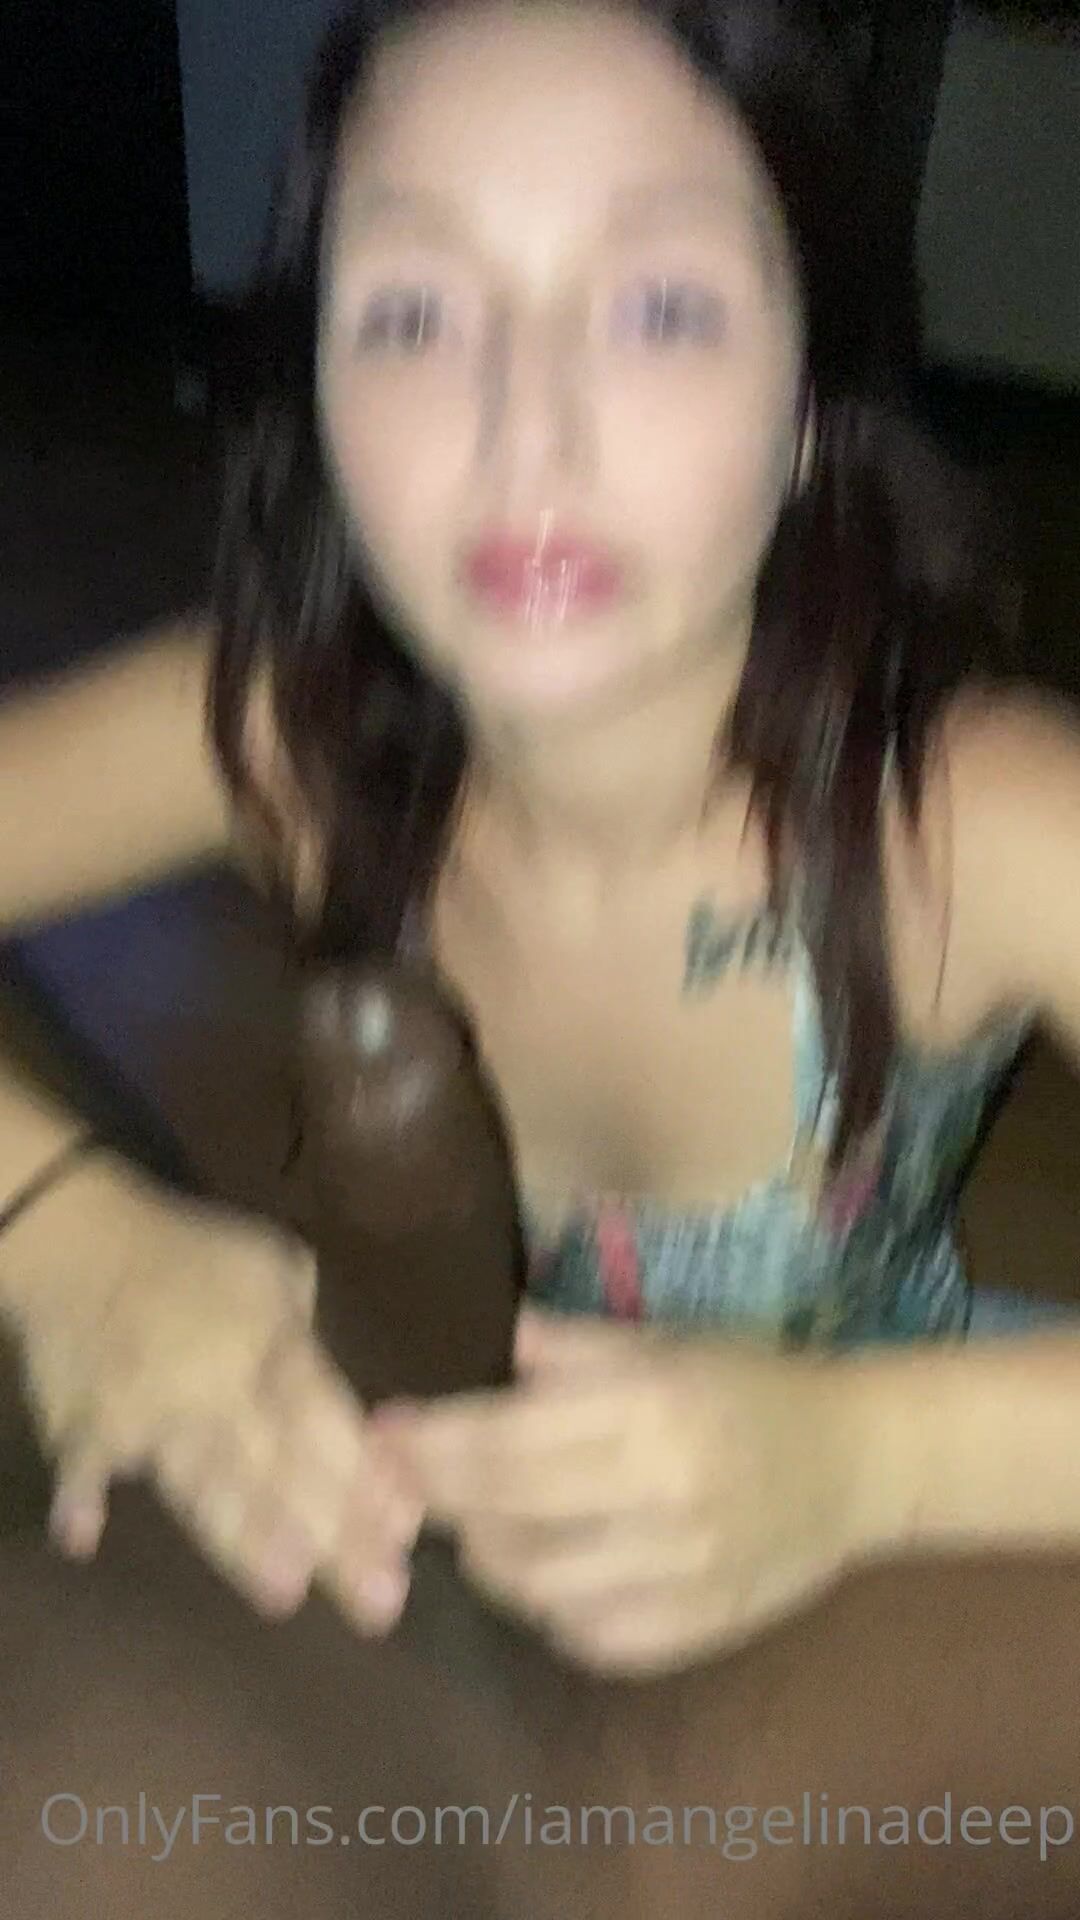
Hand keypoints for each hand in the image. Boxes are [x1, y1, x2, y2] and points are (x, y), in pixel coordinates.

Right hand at [1, 1149, 420, 1633]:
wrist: (80, 1239)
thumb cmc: (191, 1253)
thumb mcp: (274, 1267)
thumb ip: (311, 1340)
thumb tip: (347, 1410)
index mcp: (265, 1339)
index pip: (319, 1410)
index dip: (362, 1469)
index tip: (407, 1528)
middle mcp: (212, 1383)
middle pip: (278, 1467)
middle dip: (333, 1535)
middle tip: (381, 1601)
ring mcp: (145, 1410)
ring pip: (203, 1484)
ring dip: (243, 1535)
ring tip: (286, 1591)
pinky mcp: (85, 1426)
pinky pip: (81, 1464)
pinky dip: (80, 1495)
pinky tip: (84, 1536)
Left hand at [373, 1305, 870, 1675]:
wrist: (861, 1464)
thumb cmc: (752, 1386)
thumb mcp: (667, 1345)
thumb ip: (576, 1348)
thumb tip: (495, 1336)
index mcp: (650, 1412)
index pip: (507, 1438)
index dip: (432, 1441)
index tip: (383, 1432)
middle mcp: (662, 1497)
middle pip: (507, 1515)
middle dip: (440, 1499)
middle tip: (404, 1484)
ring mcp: (681, 1574)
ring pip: (536, 1589)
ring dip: (487, 1558)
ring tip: (475, 1527)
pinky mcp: (696, 1629)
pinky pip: (589, 1638)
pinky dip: (547, 1610)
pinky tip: (543, 1575)